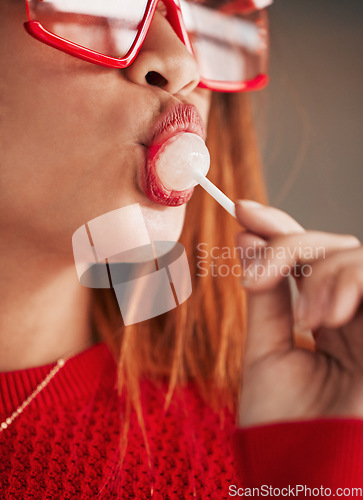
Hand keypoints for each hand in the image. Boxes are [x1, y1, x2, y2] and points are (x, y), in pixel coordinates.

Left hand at [235, 200, 362, 426]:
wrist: (302, 476)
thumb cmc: (282, 425)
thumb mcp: (266, 351)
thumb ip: (266, 298)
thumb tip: (248, 240)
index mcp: (322, 320)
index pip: (305, 259)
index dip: (278, 228)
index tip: (242, 209)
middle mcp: (352, 316)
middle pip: (331, 248)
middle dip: (291, 247)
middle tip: (257, 278)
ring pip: (356, 258)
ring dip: (322, 273)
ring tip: (306, 317)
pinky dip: (351, 282)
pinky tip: (328, 316)